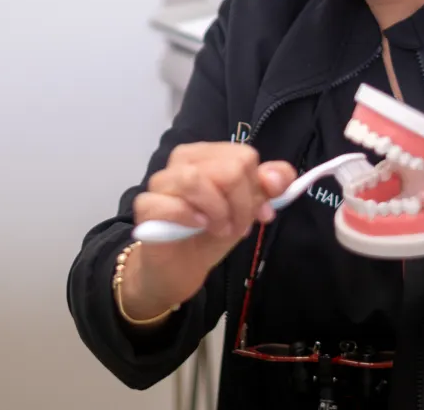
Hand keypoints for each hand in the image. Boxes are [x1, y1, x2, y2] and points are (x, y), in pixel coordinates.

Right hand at [122, 142, 295, 319]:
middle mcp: (182, 161)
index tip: (257, 213)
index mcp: (207, 155)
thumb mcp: (246, 210)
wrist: (179, 269)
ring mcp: (160, 181)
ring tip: (218, 229)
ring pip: (197, 179)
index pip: (244, 156)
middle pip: (228, 168)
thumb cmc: (210, 233)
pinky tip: (196, 228)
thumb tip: (278, 177)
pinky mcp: (146, 206)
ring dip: (218, 212)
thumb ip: (266, 189)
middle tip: (234, 226)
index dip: (257, 189)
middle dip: (241, 205)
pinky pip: (172, 204)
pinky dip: (191, 219)